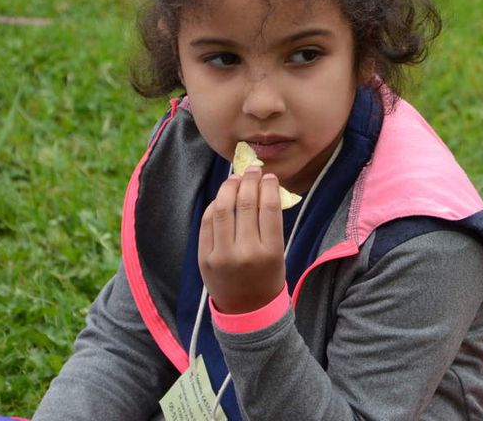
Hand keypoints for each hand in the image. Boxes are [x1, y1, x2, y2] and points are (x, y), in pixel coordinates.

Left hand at [198, 167, 285, 313]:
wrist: (246, 310)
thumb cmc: (267, 276)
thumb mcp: (278, 252)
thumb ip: (270, 223)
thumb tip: (263, 186)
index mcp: (270, 252)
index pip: (268, 207)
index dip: (268, 186)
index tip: (269, 176)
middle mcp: (245, 252)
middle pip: (245, 204)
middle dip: (249, 181)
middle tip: (252, 170)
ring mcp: (221, 255)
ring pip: (222, 209)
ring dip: (229, 188)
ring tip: (236, 179)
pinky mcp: (204, 257)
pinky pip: (207, 222)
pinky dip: (215, 205)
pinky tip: (223, 198)